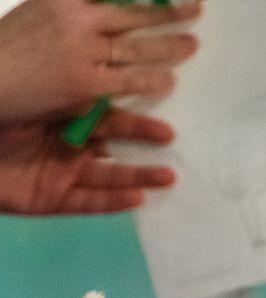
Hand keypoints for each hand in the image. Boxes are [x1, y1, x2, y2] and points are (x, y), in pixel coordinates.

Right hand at [0, 0, 202, 126]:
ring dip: (170, 45)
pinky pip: (130, 80)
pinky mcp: (86, 83)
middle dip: (168, 11)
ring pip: (138, 47)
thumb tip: (109, 6)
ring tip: (192, 44)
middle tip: (195, 8)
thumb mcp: (39, 11)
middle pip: (134, 12)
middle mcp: (76, 19)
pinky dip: (153, 79)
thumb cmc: (9, 47)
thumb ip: (71, 8)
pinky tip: (169, 80)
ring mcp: (82, 50)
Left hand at [0, 108, 173, 214]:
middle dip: (143, 143)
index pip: (103, 114)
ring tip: (169, 177)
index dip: (133, 116)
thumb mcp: (33, 97)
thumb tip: (101, 68)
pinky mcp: (50, 200)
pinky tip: (136, 199)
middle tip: (173, 141)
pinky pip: (86, 203)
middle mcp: (63, 144)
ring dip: (139, 176)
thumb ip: (66, 92)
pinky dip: (111, 202)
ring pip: (107, 177)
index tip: (161, 108)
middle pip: (112, 144)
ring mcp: (58, 174)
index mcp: (57, 116)